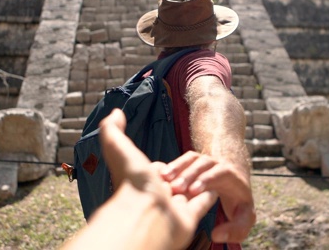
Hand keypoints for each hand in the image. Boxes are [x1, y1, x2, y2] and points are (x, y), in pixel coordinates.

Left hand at [98, 109, 218, 249]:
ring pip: (192, 188)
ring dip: (196, 180)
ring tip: (199, 177)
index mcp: (144, 182)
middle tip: (185, 172)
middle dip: (183, 174)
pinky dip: (210, 193)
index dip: (163, 167)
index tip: (162, 169)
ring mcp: (176, 206)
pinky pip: (205, 201)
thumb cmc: (132, 183)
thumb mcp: (118, 147)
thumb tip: (115, 112)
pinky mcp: (192, 215)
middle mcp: (159, 195)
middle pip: (177, 179)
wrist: (148, 215)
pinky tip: (216, 187)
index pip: (158, 171)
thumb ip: (112, 129)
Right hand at [161, 151, 255, 243]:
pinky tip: (161, 175)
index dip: (207, 180)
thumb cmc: (239, 204)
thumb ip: (236, 229)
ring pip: (192, 159)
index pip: (221, 173)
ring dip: (178, 168)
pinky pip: (183, 160)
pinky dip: (173, 165)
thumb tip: (216, 236)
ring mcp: (205, 161)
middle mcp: (218, 164)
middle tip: (176, 188)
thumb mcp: (244, 217)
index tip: (193, 191)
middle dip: (189, 175)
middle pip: (204, 164)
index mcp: (232, 176)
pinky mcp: (193, 161)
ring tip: (164, 179)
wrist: (236, 181)